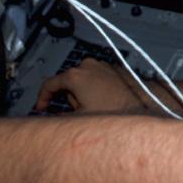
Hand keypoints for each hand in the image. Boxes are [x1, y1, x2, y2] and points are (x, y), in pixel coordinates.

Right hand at [33, 58, 152, 114]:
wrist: (140, 104)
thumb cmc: (114, 109)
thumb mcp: (79, 117)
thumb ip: (60, 114)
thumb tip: (52, 116)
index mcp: (75, 75)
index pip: (49, 84)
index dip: (42, 98)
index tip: (41, 107)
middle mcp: (87, 66)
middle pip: (66, 82)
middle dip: (67, 97)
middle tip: (75, 112)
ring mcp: (100, 65)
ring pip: (81, 80)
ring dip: (81, 93)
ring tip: (93, 107)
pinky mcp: (111, 68)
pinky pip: (94, 78)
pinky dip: (93, 88)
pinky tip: (101, 101)